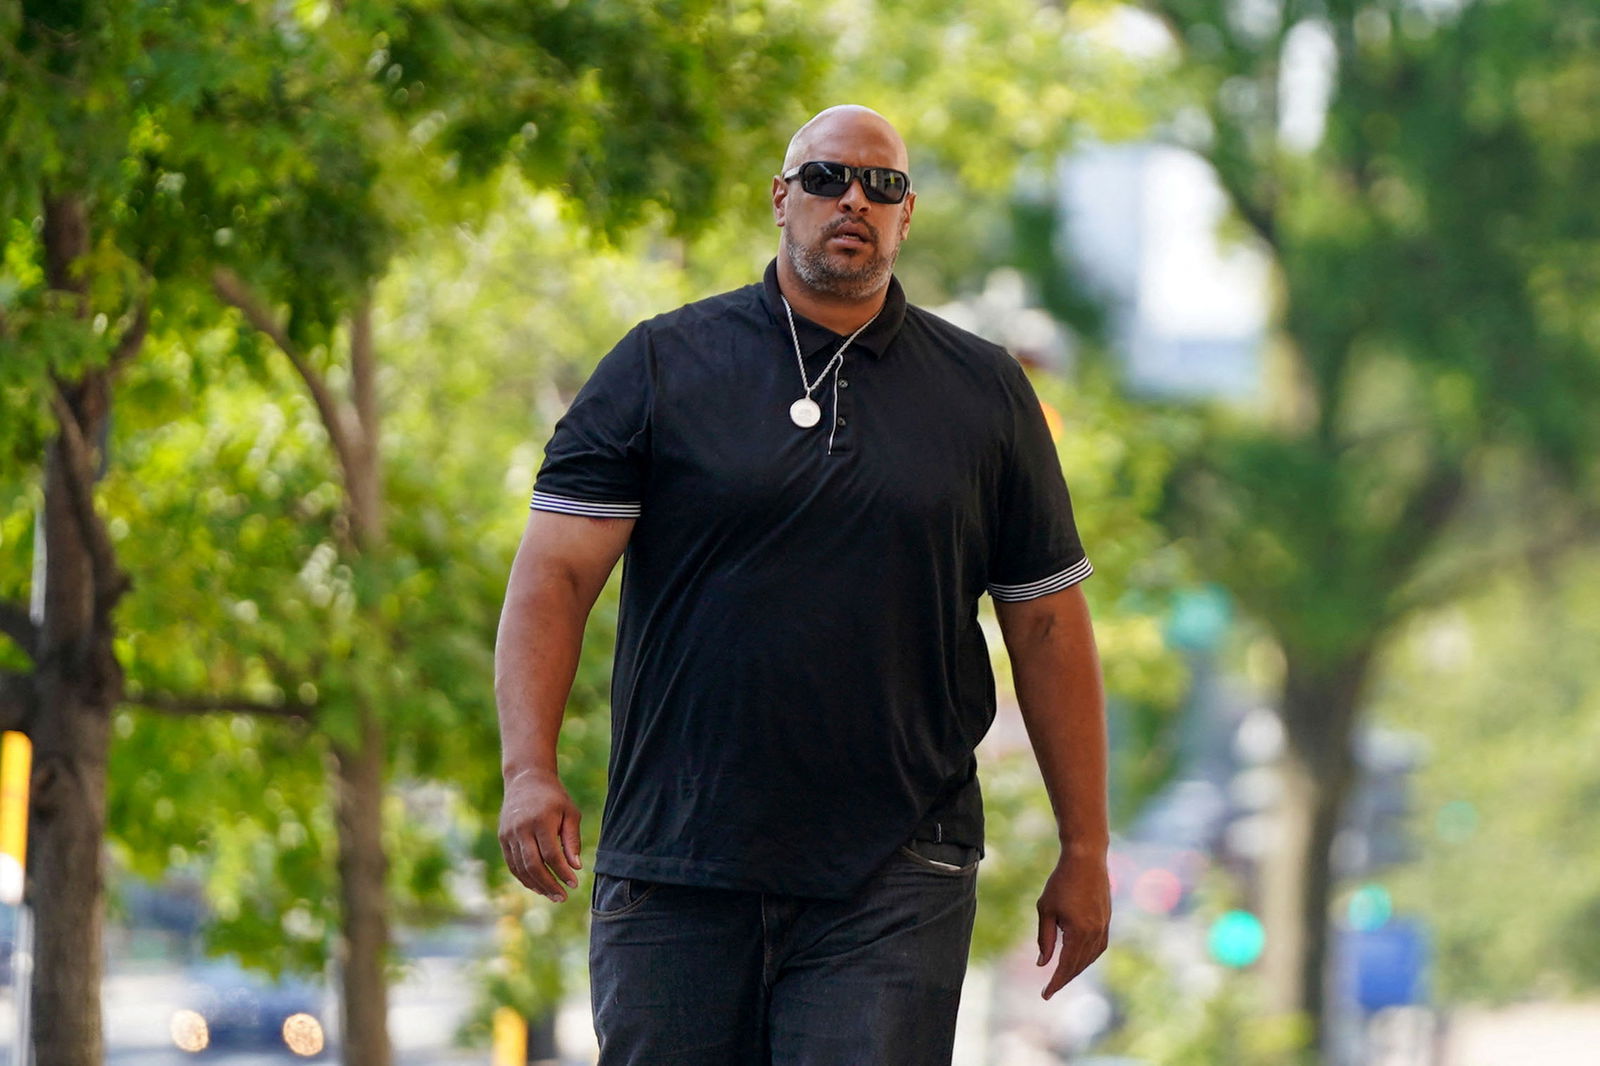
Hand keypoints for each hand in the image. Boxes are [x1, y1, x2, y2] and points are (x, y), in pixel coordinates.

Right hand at [499, 768, 581, 901]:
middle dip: (549, 885)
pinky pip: (512, 864)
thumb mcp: (570, 813)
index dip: (563, 872)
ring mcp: (509, 834)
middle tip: (562, 897)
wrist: (526, 780)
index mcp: (541, 821)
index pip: (551, 855)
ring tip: (552, 895)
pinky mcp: (503, 838)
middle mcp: (521, 829)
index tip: (574, 884)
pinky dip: (524, 877)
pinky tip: (537, 886)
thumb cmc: (554, 797)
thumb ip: (572, 840)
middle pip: (534, 865)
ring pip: (521, 868)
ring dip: (536, 885)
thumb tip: (576, 867)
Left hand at [1035, 849, 1110, 998]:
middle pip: (1079, 965)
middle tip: (1049, 990)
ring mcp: (1104, 927)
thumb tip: (1043, 964)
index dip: (1055, 982)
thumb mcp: (1046, 909)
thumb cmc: (1061, 882)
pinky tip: (1078, 959)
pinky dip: (1087, 957)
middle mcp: (1095, 933)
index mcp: (1078, 932)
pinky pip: (1098, 947)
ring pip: (1090, 958)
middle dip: (1064, 979)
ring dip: (1076, 969)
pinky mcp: (1107, 921)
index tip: (1045, 995)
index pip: (1066, 966)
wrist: (1086, 859)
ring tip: (1061, 976)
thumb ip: (1045, 939)